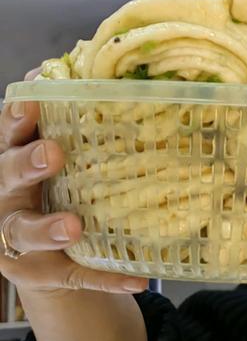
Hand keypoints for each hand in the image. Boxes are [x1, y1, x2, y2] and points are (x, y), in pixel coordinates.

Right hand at [0, 68, 148, 294]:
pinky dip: (107, 276)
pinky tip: (138, 276)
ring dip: (48, 228)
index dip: (14, 121)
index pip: (6, 137)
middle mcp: (5, 202)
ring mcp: (20, 243)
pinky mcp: (46, 275)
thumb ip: (60, 119)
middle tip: (53, 154)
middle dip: (25, 166)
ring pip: (26, 235)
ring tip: (73, 225)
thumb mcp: (52, 157)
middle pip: (4, 180)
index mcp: (9, 165)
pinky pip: (79, 277)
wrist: (49, 260)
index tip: (32, 104)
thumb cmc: (54, 191)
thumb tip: (74, 63)